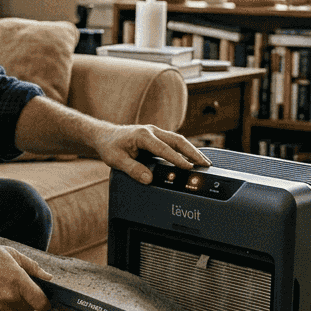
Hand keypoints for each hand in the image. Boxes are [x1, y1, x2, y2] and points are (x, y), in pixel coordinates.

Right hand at [0, 243, 52, 310]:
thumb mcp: (11, 254)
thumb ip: (32, 267)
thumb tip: (48, 278)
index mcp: (18, 281)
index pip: (41, 303)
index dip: (45, 303)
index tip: (44, 301)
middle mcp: (8, 297)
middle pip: (28, 308)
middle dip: (26, 299)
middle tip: (14, 285)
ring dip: (11, 303)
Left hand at [95, 124, 210, 184]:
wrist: (105, 136)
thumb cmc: (110, 146)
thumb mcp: (116, 160)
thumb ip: (132, 169)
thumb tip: (148, 179)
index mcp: (143, 135)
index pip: (164, 148)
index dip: (177, 159)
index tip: (188, 167)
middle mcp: (151, 131)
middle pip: (178, 140)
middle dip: (193, 152)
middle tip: (205, 164)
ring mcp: (155, 132)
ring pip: (178, 140)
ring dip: (192, 150)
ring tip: (204, 162)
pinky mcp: (156, 136)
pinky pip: (174, 142)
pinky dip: (185, 149)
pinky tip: (192, 158)